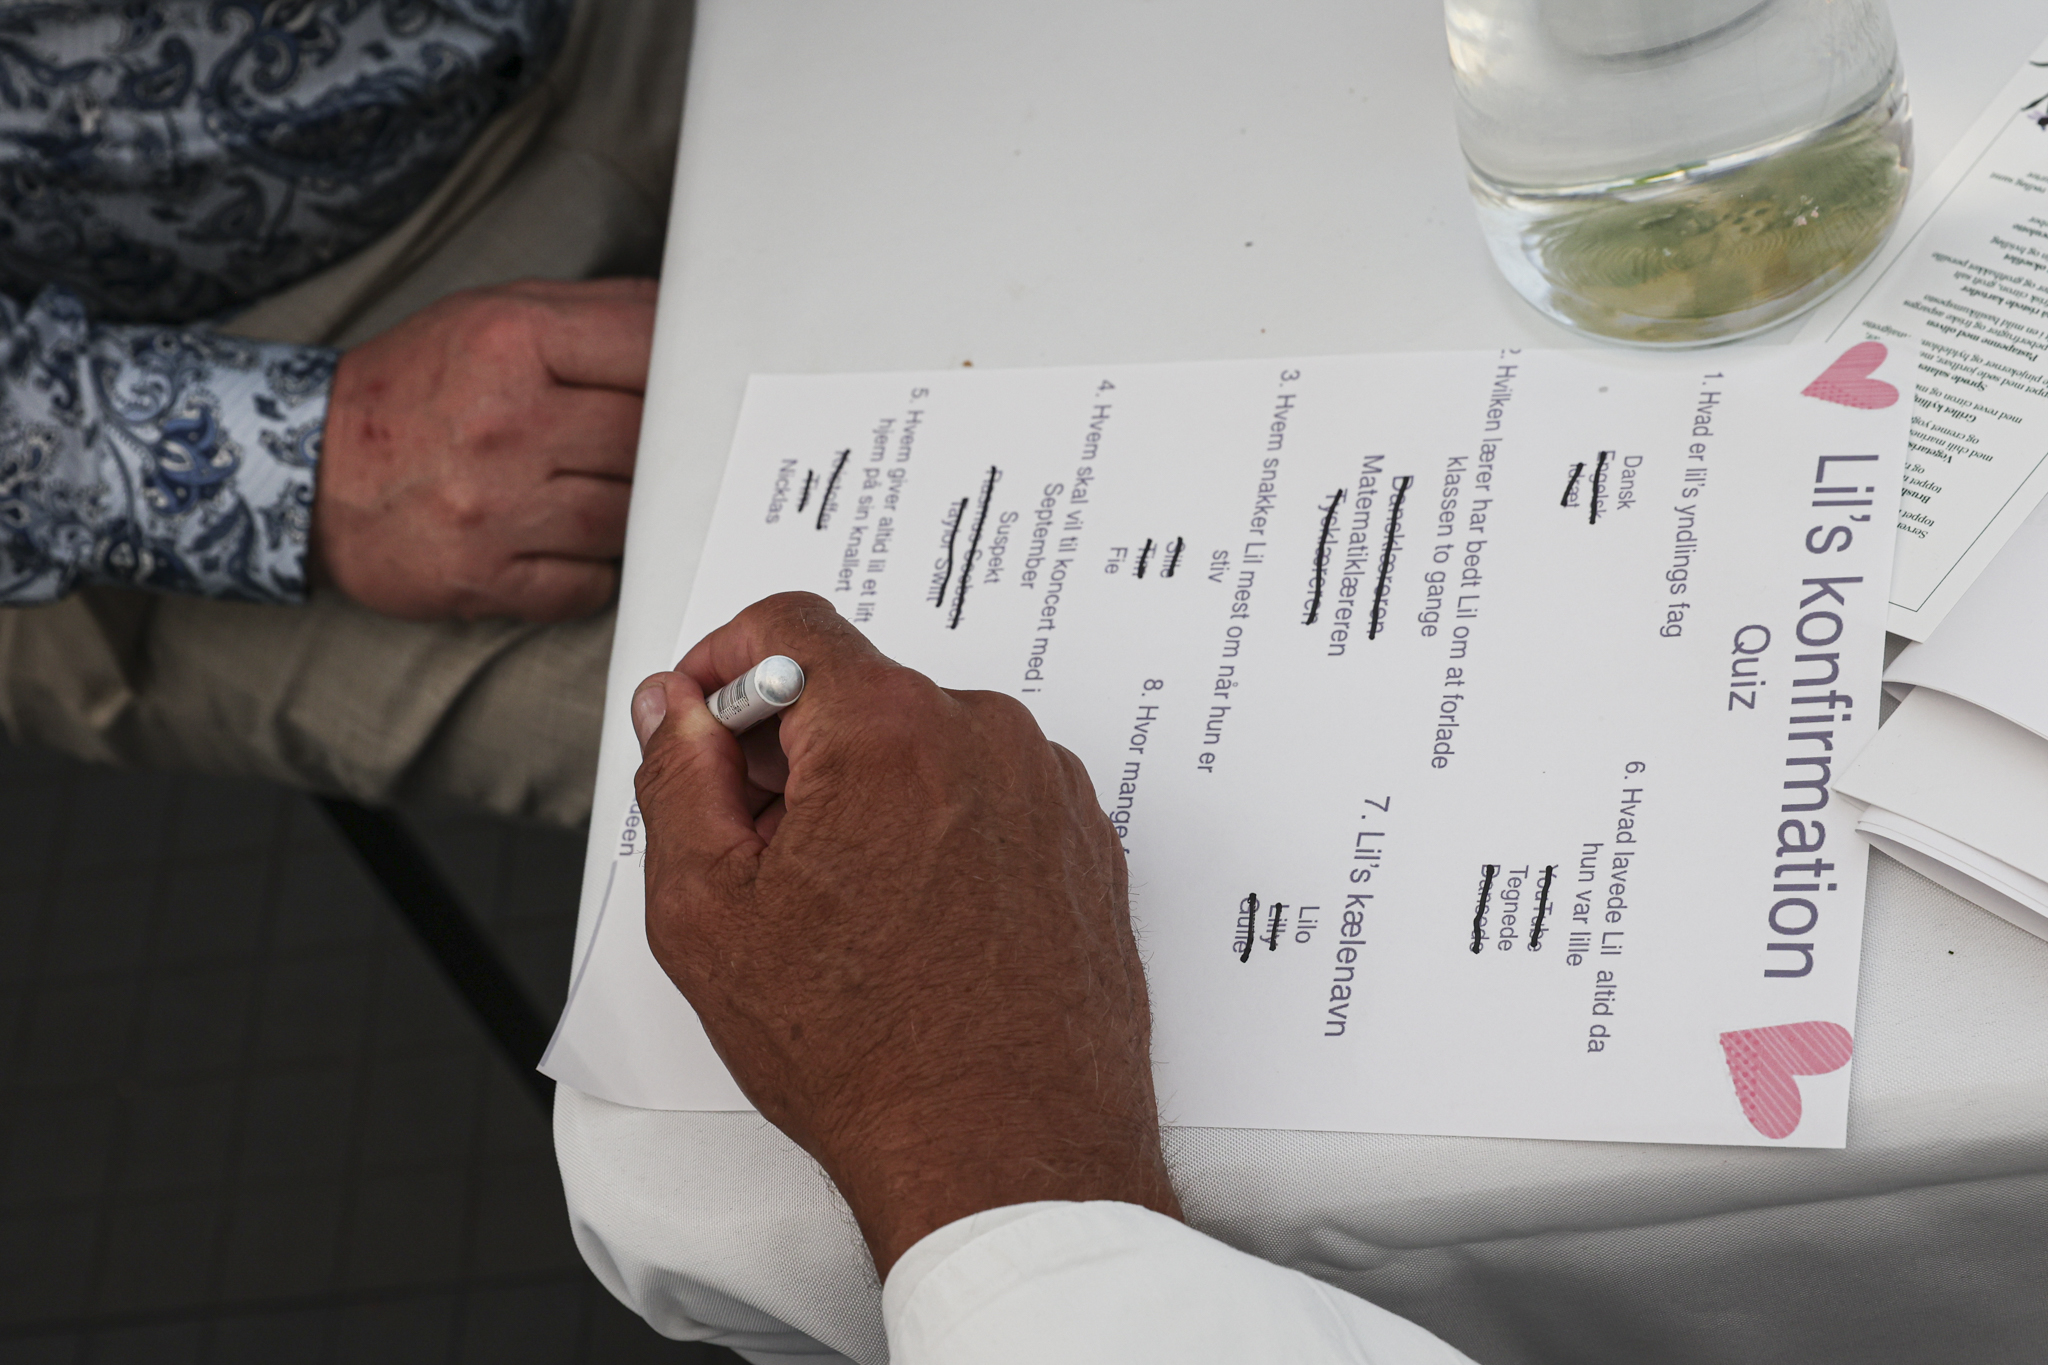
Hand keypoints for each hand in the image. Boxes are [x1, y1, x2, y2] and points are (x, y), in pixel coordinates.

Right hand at [312, 277, 655, 621]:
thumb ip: (597, 312)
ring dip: (631, 510)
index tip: (693, 387)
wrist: (308, 472)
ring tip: (596, 488)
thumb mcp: (494, 315)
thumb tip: (689, 322)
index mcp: (510, 342)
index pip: (650, 352)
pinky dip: (595, 568)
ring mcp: (495, 510)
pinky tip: (568, 541)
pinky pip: (591, 585)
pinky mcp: (485, 581)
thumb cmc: (417, 389)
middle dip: (661, 446)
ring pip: (629, 517)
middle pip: (648, 442)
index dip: (687, 373)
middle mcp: (504, 425)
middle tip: (643, 446)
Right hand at [630, 593, 1180, 1274]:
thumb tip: (671, 710)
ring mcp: (1046, 787)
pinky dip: (942, 830)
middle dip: (793, 751)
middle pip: (859, 691)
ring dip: (872, 794)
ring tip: (852, 911)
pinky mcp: (1084, 838)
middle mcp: (984, 735)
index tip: (702, 717)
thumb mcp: (709, 913)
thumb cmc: (870, 1054)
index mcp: (888, 731)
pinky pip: (988, 795)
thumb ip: (676, 779)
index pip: (789, 625)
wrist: (1006, 1152)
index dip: (723, 665)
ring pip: (925, 746)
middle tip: (765, 853)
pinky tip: (917, 921)